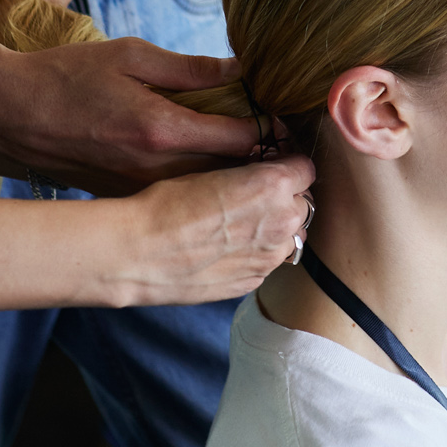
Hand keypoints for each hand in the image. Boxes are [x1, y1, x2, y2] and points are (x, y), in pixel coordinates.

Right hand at [0, 33, 261, 193]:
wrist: (6, 112)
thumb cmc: (66, 75)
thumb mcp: (132, 54)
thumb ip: (192, 68)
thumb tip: (243, 69)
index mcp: (162, 128)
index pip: (243, 141)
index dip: (273, 131)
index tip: (285, 118)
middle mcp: (155, 168)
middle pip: (231, 176)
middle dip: (259, 160)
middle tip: (280, 140)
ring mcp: (138, 188)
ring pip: (205, 192)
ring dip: (231, 176)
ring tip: (250, 153)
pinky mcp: (124, 196)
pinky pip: (175, 197)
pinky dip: (197, 186)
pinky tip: (204, 165)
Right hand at [109, 154, 317, 305]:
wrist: (139, 252)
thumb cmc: (167, 204)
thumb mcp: (213, 171)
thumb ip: (252, 176)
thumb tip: (264, 175)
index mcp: (273, 185)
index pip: (306, 169)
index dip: (289, 167)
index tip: (275, 168)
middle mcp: (281, 221)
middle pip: (303, 205)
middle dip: (286, 199)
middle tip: (255, 198)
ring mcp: (270, 257)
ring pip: (290, 237)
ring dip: (275, 229)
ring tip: (240, 226)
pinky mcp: (254, 280)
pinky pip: (268, 262)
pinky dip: (256, 253)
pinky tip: (227, 249)